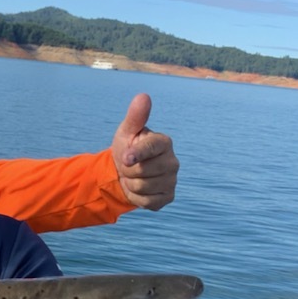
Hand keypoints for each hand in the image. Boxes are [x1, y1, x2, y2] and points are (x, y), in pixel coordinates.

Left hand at [111, 94, 177, 209]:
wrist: (124, 172)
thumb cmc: (127, 147)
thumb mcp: (127, 131)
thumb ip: (136, 116)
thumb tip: (143, 96)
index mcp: (164, 142)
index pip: (150, 148)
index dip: (135, 154)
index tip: (125, 156)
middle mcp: (173, 161)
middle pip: (142, 171)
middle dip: (128, 170)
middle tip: (129, 165)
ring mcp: (172, 180)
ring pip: (142, 187)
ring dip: (130, 183)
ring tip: (132, 176)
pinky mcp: (168, 197)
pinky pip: (146, 202)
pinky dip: (135, 197)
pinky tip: (138, 188)